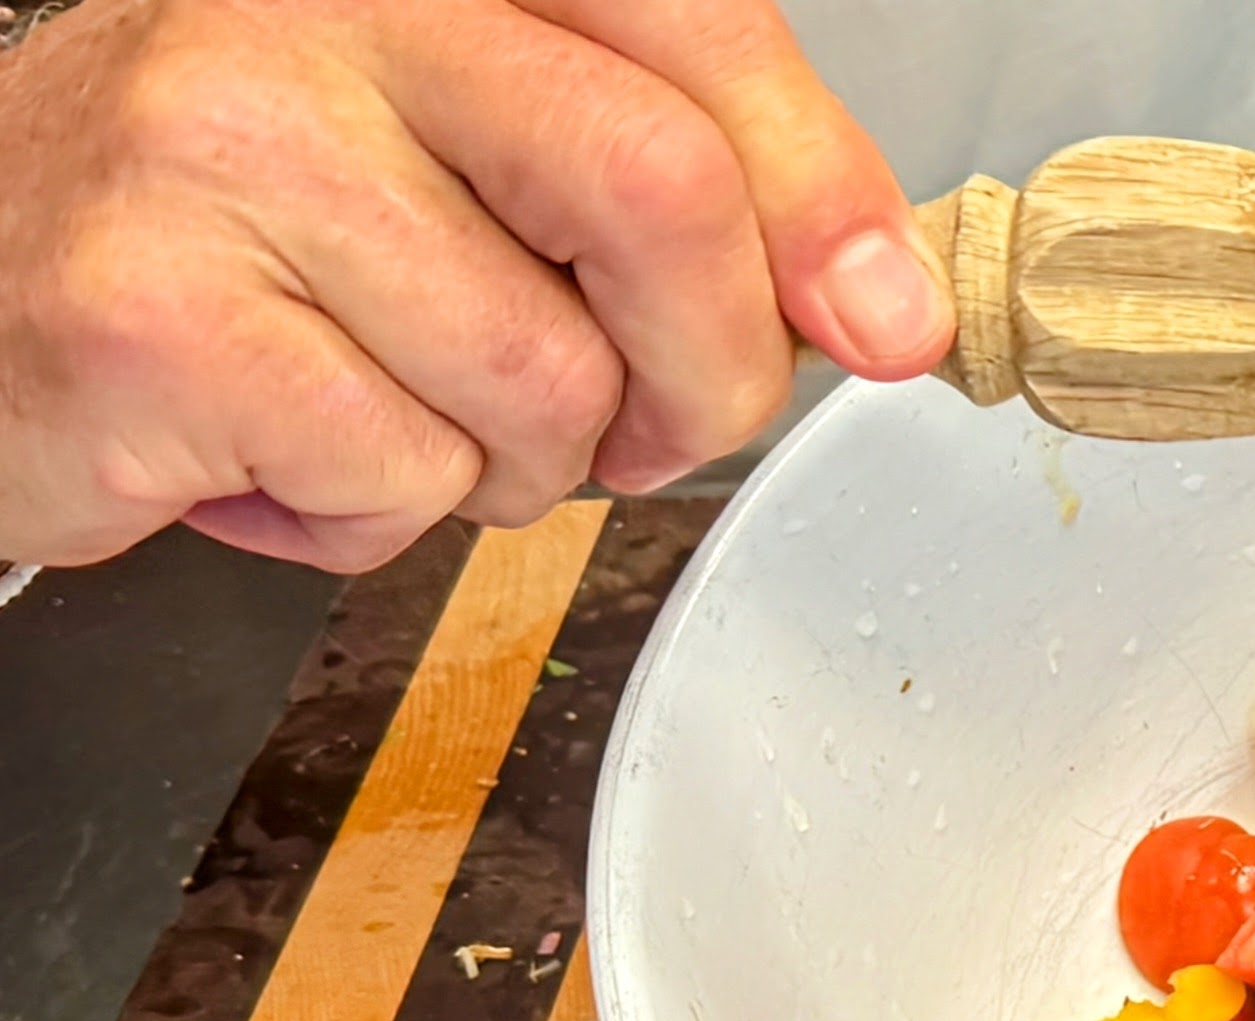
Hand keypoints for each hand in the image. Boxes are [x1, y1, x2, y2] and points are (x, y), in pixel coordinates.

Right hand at [0, 0, 951, 570]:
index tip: (879, 317)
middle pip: (657, 194)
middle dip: (706, 371)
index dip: (823, 192)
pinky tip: (289, 449)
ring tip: (399, 411)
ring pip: (542, 376)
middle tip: (653, 428)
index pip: (700, 31)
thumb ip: (679, 199)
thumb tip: (879, 301)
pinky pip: (404, 472)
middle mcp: (320, 5)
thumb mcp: (476, 162)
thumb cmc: (250, 231)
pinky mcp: (151, 310)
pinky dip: (383, 514)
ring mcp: (222, 144)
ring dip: (521, 462)